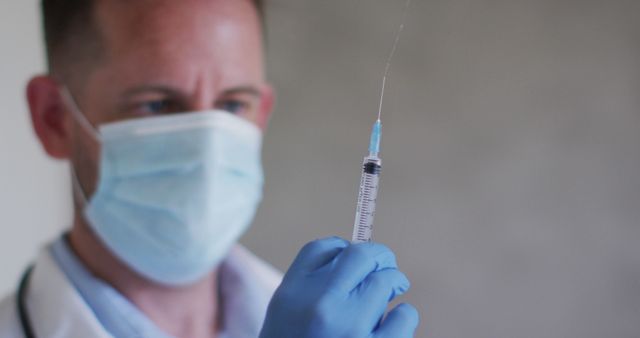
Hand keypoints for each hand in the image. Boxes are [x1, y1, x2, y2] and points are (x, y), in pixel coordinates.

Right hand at [259, 236, 418, 337]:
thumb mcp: (285, 315)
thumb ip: (312, 285)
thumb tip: (360, 256)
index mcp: (292, 294)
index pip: (325, 248)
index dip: (345, 247)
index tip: (356, 258)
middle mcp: (320, 305)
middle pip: (361, 255)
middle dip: (380, 257)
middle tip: (386, 268)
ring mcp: (350, 329)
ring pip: (388, 281)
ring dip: (393, 286)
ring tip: (389, 298)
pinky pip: (405, 316)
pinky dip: (403, 317)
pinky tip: (390, 327)